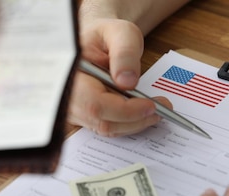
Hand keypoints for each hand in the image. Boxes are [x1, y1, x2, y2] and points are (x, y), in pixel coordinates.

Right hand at [67, 18, 171, 136]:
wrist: (95, 41)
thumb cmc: (104, 36)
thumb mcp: (120, 33)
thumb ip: (124, 54)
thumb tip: (128, 82)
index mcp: (70, 72)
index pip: (95, 104)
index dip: (124, 111)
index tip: (150, 106)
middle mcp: (67, 95)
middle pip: (101, 121)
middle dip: (135, 120)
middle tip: (161, 109)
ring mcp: (74, 108)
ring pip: (105, 128)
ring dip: (134, 123)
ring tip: (156, 109)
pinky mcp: (84, 115)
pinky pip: (106, 126)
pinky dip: (127, 122)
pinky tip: (142, 111)